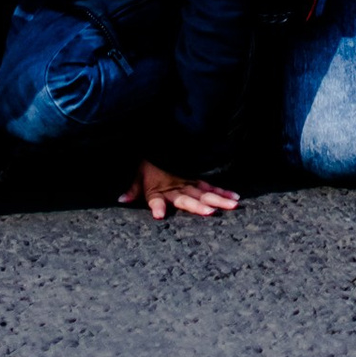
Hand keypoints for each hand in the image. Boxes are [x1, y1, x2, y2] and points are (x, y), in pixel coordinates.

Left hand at [120, 158, 238, 220]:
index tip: (159, 215)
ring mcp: (187, 182)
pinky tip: (234, 197)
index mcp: (158, 189)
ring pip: (204, 193)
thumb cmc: (148, 162)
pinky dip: (222, 191)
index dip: (158, 206)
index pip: (156, 200)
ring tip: (231, 206)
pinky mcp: (195, 179)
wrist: (159, 141)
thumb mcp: (137, 175)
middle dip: (198, 206)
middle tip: (210, 212)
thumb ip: (132, 190)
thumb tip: (121, 200)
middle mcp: (175, 187)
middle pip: (188, 199)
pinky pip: (210, 187)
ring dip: (218, 199)